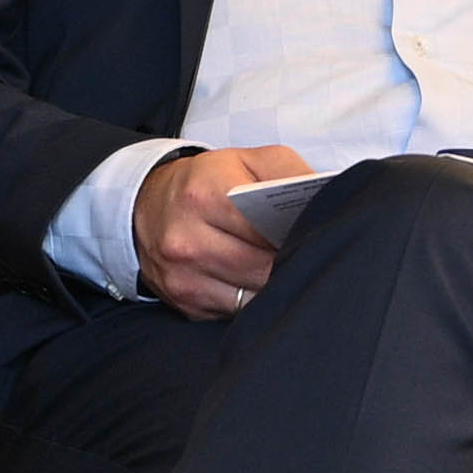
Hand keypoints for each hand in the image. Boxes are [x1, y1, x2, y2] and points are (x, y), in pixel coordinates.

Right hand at [137, 143, 310, 320]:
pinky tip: (258, 282)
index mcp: (204, 196)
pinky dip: (253, 300)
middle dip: (288, 264)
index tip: (314, 235)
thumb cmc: (204, 182)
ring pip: (253, 298)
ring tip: (286, 268)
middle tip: (307, 254)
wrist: (146, 206)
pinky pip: (236, 312)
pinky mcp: (185, 305)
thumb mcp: (246, 160)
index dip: (296, 235)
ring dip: (273, 287)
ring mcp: (182, 278)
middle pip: (262, 269)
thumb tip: (326, 200)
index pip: (266, 229)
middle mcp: (186, 240)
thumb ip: (288, 172)